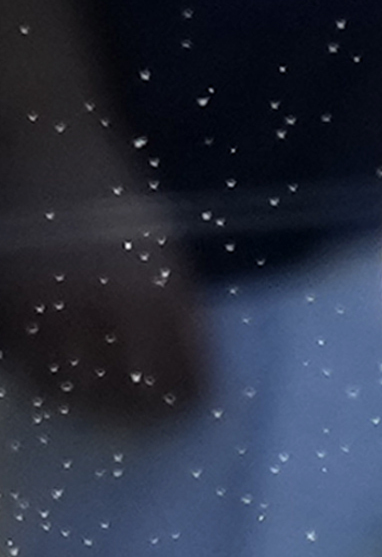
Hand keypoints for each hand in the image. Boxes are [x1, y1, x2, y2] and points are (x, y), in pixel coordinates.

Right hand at [0, 195, 204, 417]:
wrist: (46, 138)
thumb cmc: (113, 192)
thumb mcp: (163, 246)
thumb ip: (175, 304)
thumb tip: (187, 367)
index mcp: (158, 290)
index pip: (181, 373)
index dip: (186, 399)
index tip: (188, 408)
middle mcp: (106, 302)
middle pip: (125, 389)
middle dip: (138, 410)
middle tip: (142, 417)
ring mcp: (50, 302)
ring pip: (70, 384)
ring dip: (88, 400)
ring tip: (101, 402)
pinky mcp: (6, 299)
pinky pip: (24, 360)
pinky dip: (44, 376)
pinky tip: (58, 376)